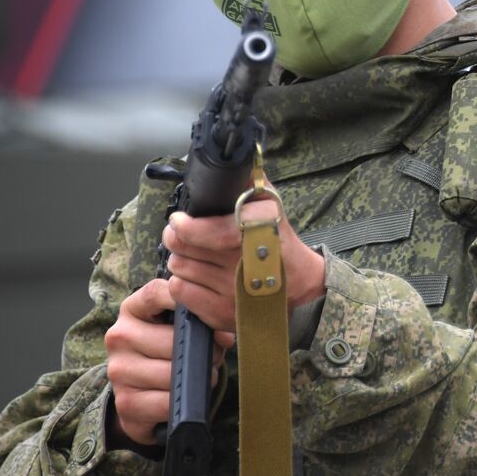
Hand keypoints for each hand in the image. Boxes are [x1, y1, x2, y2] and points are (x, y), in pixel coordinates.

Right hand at [104, 278, 233, 446]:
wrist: (147, 391)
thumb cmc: (173, 346)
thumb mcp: (184, 325)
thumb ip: (203, 319)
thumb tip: (225, 336)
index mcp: (133, 309)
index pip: (156, 293)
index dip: (186, 300)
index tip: (211, 313)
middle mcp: (119, 336)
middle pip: (170, 340)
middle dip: (202, 351)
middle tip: (215, 356)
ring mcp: (118, 370)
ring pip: (168, 374)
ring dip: (195, 378)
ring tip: (204, 374)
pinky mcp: (125, 403)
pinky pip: (165, 402)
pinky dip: (183, 401)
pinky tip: (187, 396)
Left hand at [163, 194, 324, 333]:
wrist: (300, 287)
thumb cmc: (281, 242)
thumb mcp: (272, 206)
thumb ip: (252, 183)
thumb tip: (235, 163)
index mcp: (251, 232)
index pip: (201, 230)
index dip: (183, 224)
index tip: (180, 220)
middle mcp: (238, 262)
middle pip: (180, 246)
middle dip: (176, 237)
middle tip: (182, 234)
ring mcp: (228, 290)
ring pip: (178, 266)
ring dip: (182, 258)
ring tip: (196, 256)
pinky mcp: (219, 311)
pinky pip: (180, 291)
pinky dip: (182, 282)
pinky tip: (197, 277)